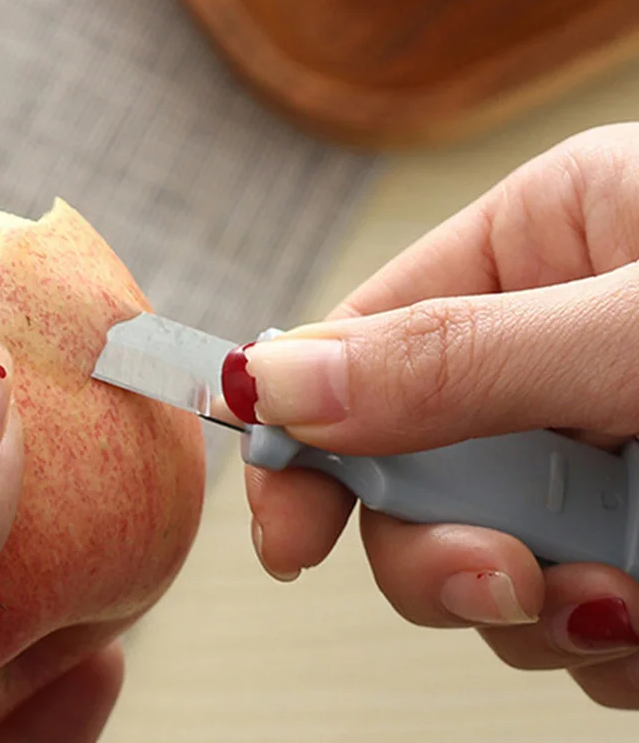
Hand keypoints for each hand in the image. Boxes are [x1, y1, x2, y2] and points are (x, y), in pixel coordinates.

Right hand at [240, 122, 638, 708]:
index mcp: (543, 241)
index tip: (284, 538)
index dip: (306, 432)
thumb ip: (455, 361)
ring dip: (549, 601)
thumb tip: (277, 380)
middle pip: (416, 461)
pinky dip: (619, 640)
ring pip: (496, 549)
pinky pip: (583, 609)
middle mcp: (558, 338)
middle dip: (445, 545)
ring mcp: (604, 441)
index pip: (364, 337)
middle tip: (501, 581)